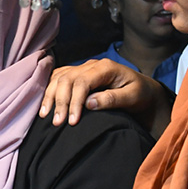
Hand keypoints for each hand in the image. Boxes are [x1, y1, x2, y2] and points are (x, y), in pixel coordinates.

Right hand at [39, 60, 171, 135]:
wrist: (142, 89)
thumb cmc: (139, 94)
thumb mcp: (133, 97)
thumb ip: (112, 99)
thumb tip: (89, 104)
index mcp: (105, 68)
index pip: (82, 82)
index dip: (74, 101)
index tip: (72, 121)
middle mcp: (91, 65)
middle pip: (66, 79)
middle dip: (60, 102)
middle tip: (57, 123)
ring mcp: (82, 68)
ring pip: (59, 78)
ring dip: (50, 97)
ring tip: (45, 115)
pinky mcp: (77, 74)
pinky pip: (58, 78)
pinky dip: (49, 90)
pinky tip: (46, 103)